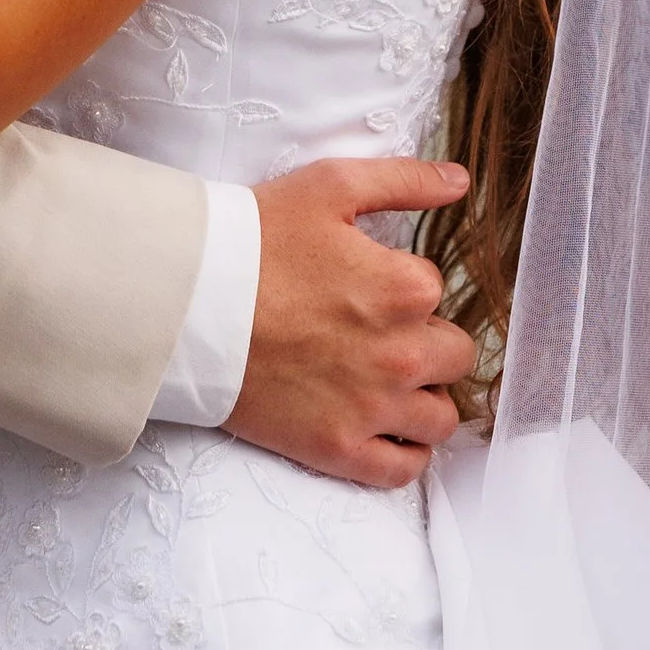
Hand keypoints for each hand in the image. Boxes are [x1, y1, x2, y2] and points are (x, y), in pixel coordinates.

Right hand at [228, 157, 476, 488]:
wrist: (190, 302)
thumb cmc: (257, 238)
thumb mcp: (331, 186)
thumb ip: (405, 180)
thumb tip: (459, 181)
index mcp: (405, 288)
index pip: (439, 291)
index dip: (406, 284)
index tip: (371, 283)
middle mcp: (401, 354)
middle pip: (455, 356)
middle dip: (429, 339)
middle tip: (385, 331)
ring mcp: (371, 409)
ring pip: (441, 418)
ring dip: (425, 397)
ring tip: (390, 379)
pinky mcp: (339, 449)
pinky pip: (405, 469)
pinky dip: (406, 450)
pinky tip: (387, 427)